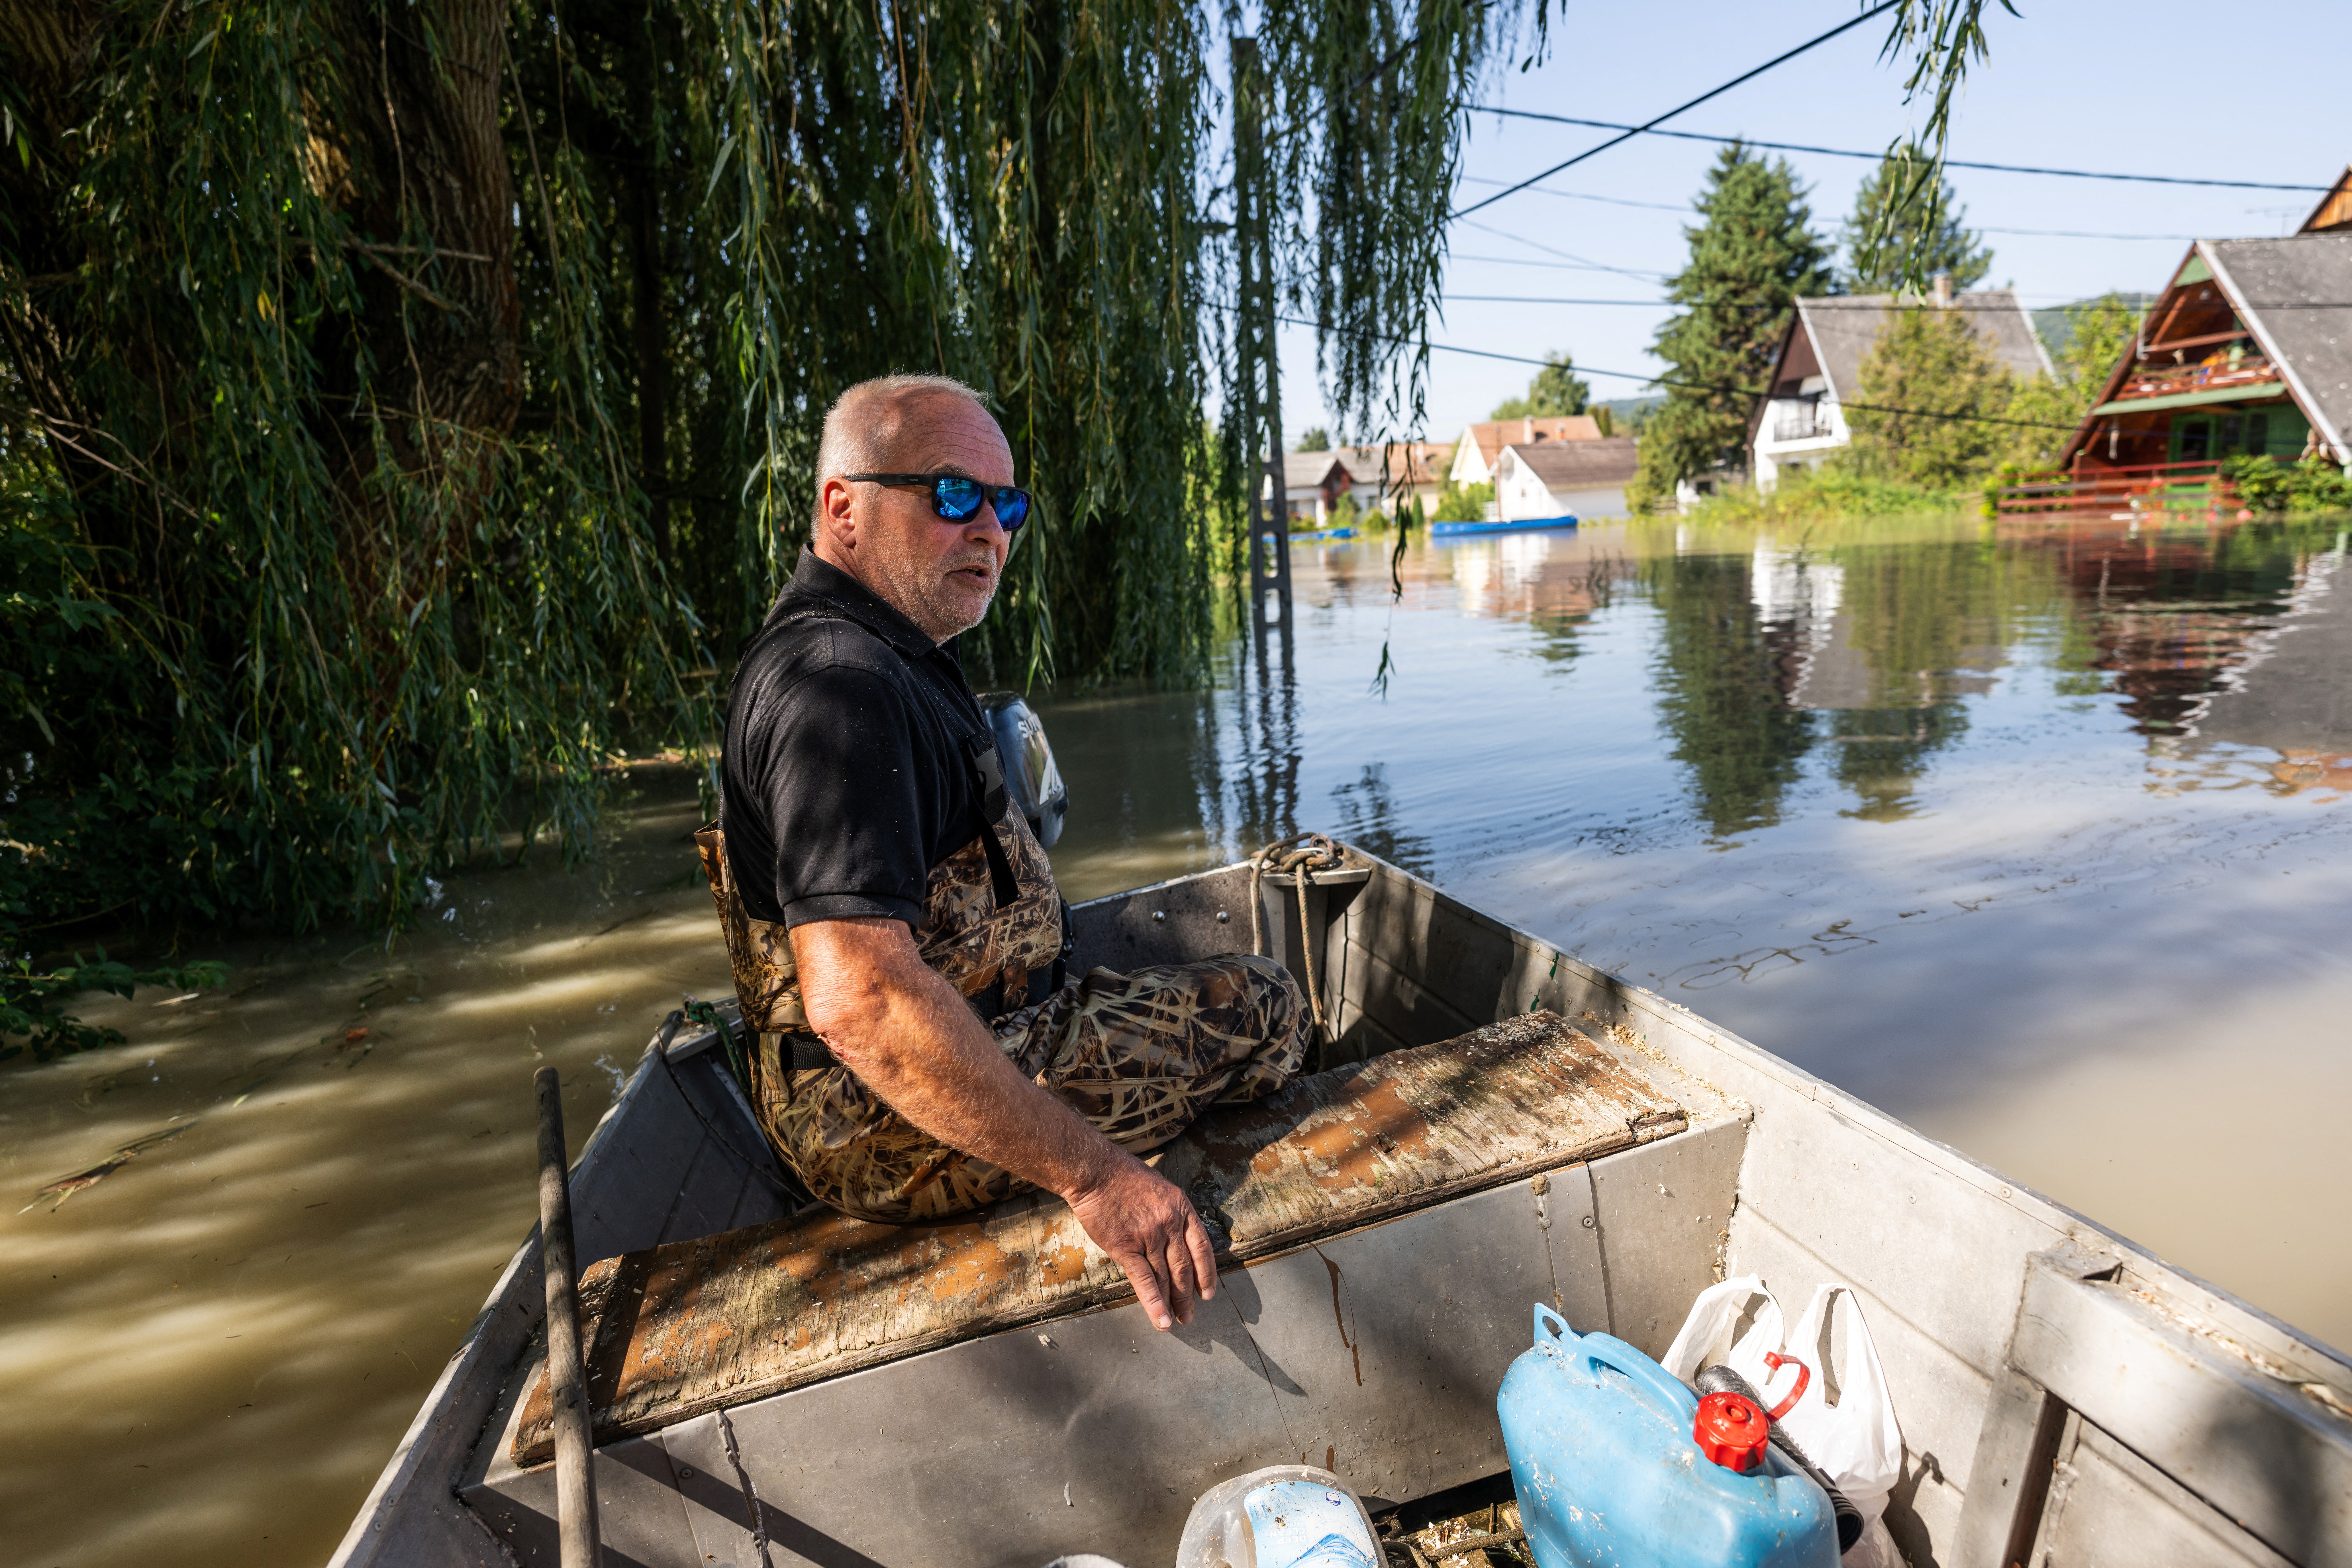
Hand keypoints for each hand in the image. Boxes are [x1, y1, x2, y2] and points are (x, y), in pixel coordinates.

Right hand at [1065, 1152, 1218, 1331]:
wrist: (1096, 1171)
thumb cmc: (1124, 1178)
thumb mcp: (1160, 1190)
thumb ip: (1171, 1216)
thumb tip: (1175, 1244)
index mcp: (1182, 1209)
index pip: (1201, 1247)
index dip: (1206, 1273)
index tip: (1207, 1292)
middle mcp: (1170, 1224)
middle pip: (1184, 1267)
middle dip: (1187, 1295)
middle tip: (1190, 1315)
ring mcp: (1149, 1236)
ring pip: (1165, 1277)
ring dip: (1172, 1303)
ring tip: (1175, 1322)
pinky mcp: (1126, 1247)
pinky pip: (1144, 1280)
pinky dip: (1154, 1303)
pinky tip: (1161, 1320)